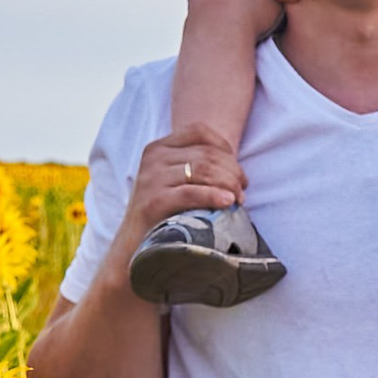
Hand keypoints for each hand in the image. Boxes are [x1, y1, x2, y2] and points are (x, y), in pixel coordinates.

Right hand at [119, 123, 244, 249]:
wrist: (134, 245)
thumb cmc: (163, 213)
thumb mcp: (174, 181)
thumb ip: (197, 167)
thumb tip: (236, 170)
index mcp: (159, 147)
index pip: (199, 132)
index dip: (224, 148)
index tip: (236, 171)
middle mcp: (154, 158)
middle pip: (207, 154)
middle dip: (232, 171)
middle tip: (242, 190)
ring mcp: (152, 178)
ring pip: (204, 170)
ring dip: (229, 184)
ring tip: (239, 200)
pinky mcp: (154, 201)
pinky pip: (192, 193)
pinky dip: (214, 196)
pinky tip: (228, 202)